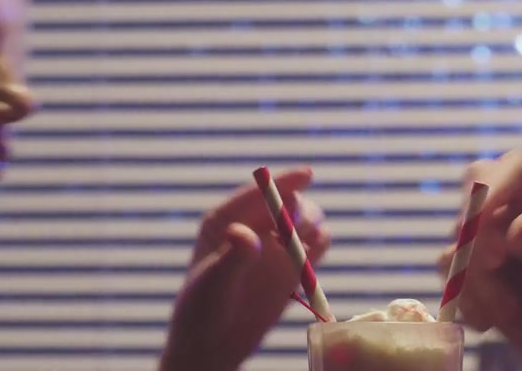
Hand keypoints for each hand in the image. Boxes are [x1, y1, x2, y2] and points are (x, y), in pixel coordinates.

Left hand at [160, 167, 330, 370]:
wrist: (213, 346)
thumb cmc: (202, 310)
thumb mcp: (212, 283)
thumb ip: (232, 257)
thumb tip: (244, 234)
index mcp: (226, 219)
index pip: (260, 191)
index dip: (284, 180)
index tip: (308, 175)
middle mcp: (254, 225)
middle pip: (290, 202)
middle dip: (299, 211)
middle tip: (296, 231)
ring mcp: (276, 245)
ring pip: (308, 220)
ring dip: (312, 228)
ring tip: (297, 254)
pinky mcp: (294, 266)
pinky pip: (318, 244)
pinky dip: (320, 246)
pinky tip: (306, 263)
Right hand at [438, 151, 521, 370]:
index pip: (517, 168)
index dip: (492, 189)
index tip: (475, 224)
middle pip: (477, 185)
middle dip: (477, 233)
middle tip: (495, 265)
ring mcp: (496, 220)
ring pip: (460, 231)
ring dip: (476, 276)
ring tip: (507, 306)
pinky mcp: (473, 248)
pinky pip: (449, 260)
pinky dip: (465, 291)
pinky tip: (490, 315)